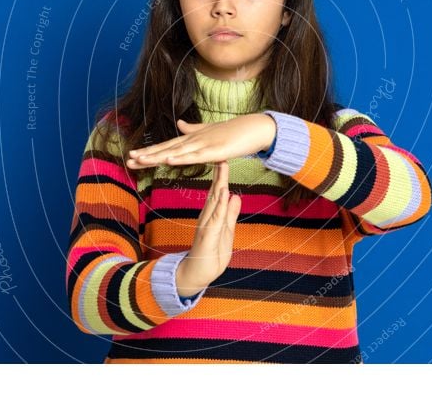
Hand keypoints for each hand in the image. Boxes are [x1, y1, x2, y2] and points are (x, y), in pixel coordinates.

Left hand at [126, 113, 275, 168]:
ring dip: (158, 156)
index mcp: (192, 139)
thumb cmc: (233, 132)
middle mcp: (194, 140)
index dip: (150, 151)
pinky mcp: (215, 150)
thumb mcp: (209, 131)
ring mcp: (203, 144)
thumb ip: (193, 128)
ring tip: (140, 160)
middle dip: (147, 155)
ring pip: (176, 152)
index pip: (167, 146)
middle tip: (128, 159)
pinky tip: (169, 160)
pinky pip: (195, 156)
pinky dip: (181, 157)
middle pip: (167, 149)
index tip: (133, 156)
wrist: (253, 128)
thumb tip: (179, 124)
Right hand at [176, 160, 240, 294]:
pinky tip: (222, 194)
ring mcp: (206, 226)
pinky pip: (214, 218)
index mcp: (212, 216)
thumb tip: (235, 196)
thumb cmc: (211, 255)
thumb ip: (229, 215)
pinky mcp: (207, 237)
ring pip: (213, 202)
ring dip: (218, 184)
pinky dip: (219, 205)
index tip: (225, 160)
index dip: (222, 177)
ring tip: (222, 168)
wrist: (196, 276)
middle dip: (219, 174)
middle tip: (222, 155)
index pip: (217, 193)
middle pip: (214, 193)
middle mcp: (207, 218)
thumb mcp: (226, 232)